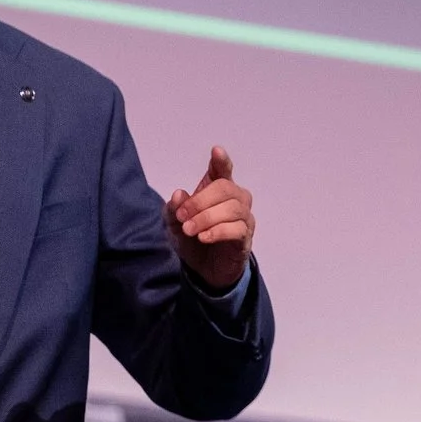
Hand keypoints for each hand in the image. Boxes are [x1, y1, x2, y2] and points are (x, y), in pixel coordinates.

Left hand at [166, 147, 255, 291]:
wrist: (204, 271)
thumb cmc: (193, 240)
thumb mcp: (175, 225)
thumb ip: (174, 210)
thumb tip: (179, 194)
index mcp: (218, 191)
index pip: (223, 171)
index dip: (221, 161)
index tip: (216, 150)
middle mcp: (236, 199)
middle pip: (226, 188)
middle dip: (201, 200)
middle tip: (182, 216)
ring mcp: (244, 218)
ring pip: (233, 208)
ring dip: (207, 218)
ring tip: (189, 229)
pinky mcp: (245, 237)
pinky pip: (237, 229)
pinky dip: (218, 231)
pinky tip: (203, 237)